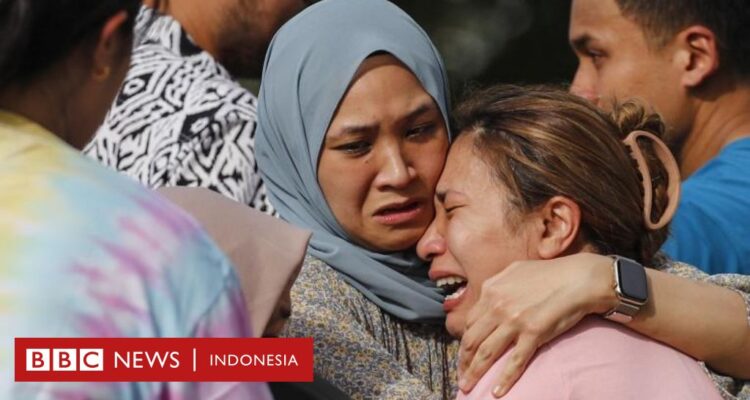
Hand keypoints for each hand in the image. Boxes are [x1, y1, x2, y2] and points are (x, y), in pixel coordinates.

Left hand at [457, 253, 614, 396]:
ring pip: (487, 353)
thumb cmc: (550, 274)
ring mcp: (514, 320)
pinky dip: (504, 379)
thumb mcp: (514, 271)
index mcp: (490, 290)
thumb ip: (497, 286)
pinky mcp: (533, 333)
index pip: (470, 322)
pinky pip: (514, 361)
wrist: (579, 278)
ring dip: (474, 373)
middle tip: (462, 377)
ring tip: (468, 387)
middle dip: (463, 362)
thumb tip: (486, 297)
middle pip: (472, 340)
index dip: (464, 343)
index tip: (464, 356)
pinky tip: (497, 392)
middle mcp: (497, 306)